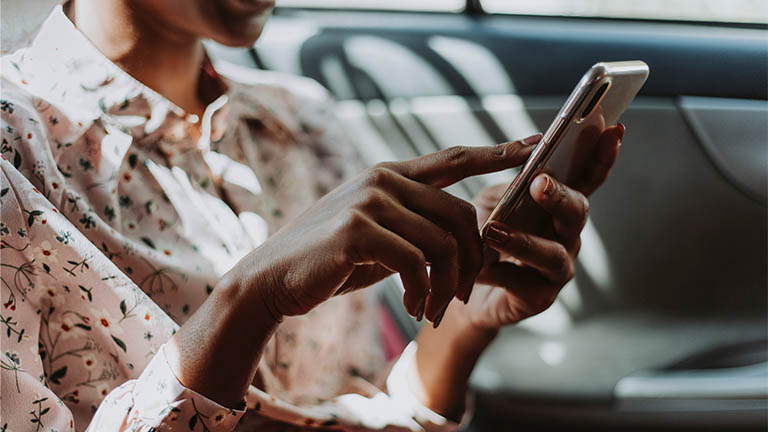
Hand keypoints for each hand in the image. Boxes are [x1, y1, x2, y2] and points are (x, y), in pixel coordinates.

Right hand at [221, 139, 537, 324]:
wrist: (272, 279)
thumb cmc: (329, 262)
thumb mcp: (377, 237)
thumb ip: (413, 226)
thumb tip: (458, 238)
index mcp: (389, 175)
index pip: (453, 159)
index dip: (496, 152)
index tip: (535, 146)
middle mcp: (382, 180)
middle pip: (461, 214)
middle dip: (473, 261)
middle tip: (462, 297)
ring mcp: (369, 201)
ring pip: (443, 243)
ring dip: (448, 286)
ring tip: (433, 310)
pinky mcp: (357, 230)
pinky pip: (416, 263)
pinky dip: (423, 293)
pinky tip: (414, 309)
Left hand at [460, 124, 624, 329]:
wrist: (462, 284)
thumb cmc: (482, 236)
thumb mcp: (493, 200)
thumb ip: (512, 183)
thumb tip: (528, 153)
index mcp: (559, 205)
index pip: (587, 177)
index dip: (602, 156)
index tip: (612, 130)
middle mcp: (566, 235)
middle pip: (577, 212)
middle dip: (561, 196)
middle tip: (540, 183)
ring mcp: (557, 268)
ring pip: (553, 254)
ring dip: (524, 241)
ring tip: (493, 231)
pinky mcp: (540, 297)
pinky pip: (525, 283)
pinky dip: (501, 272)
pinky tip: (481, 265)